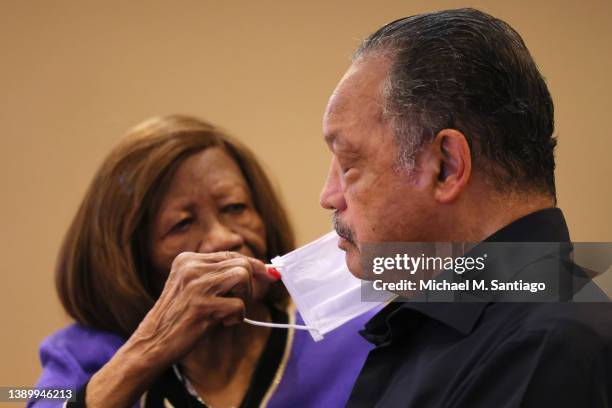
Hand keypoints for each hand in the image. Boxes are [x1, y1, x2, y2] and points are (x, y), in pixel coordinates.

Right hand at [128, 251, 274, 365]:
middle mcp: (191, 267)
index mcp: (187, 259)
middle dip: (249, 286)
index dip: (255, 265)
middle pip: (241, 264)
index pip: (231, 255)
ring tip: (230, 312)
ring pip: (243, 277)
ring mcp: (195, 285)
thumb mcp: (194, 288)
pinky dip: (237, 317)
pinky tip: (222, 323)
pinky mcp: (201, 305)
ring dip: (244, 298)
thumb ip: (221, 276)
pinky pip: (238, 305)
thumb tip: (266, 271)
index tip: (270, 274)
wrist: (152, 343)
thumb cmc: (180, 318)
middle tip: (238, 304)